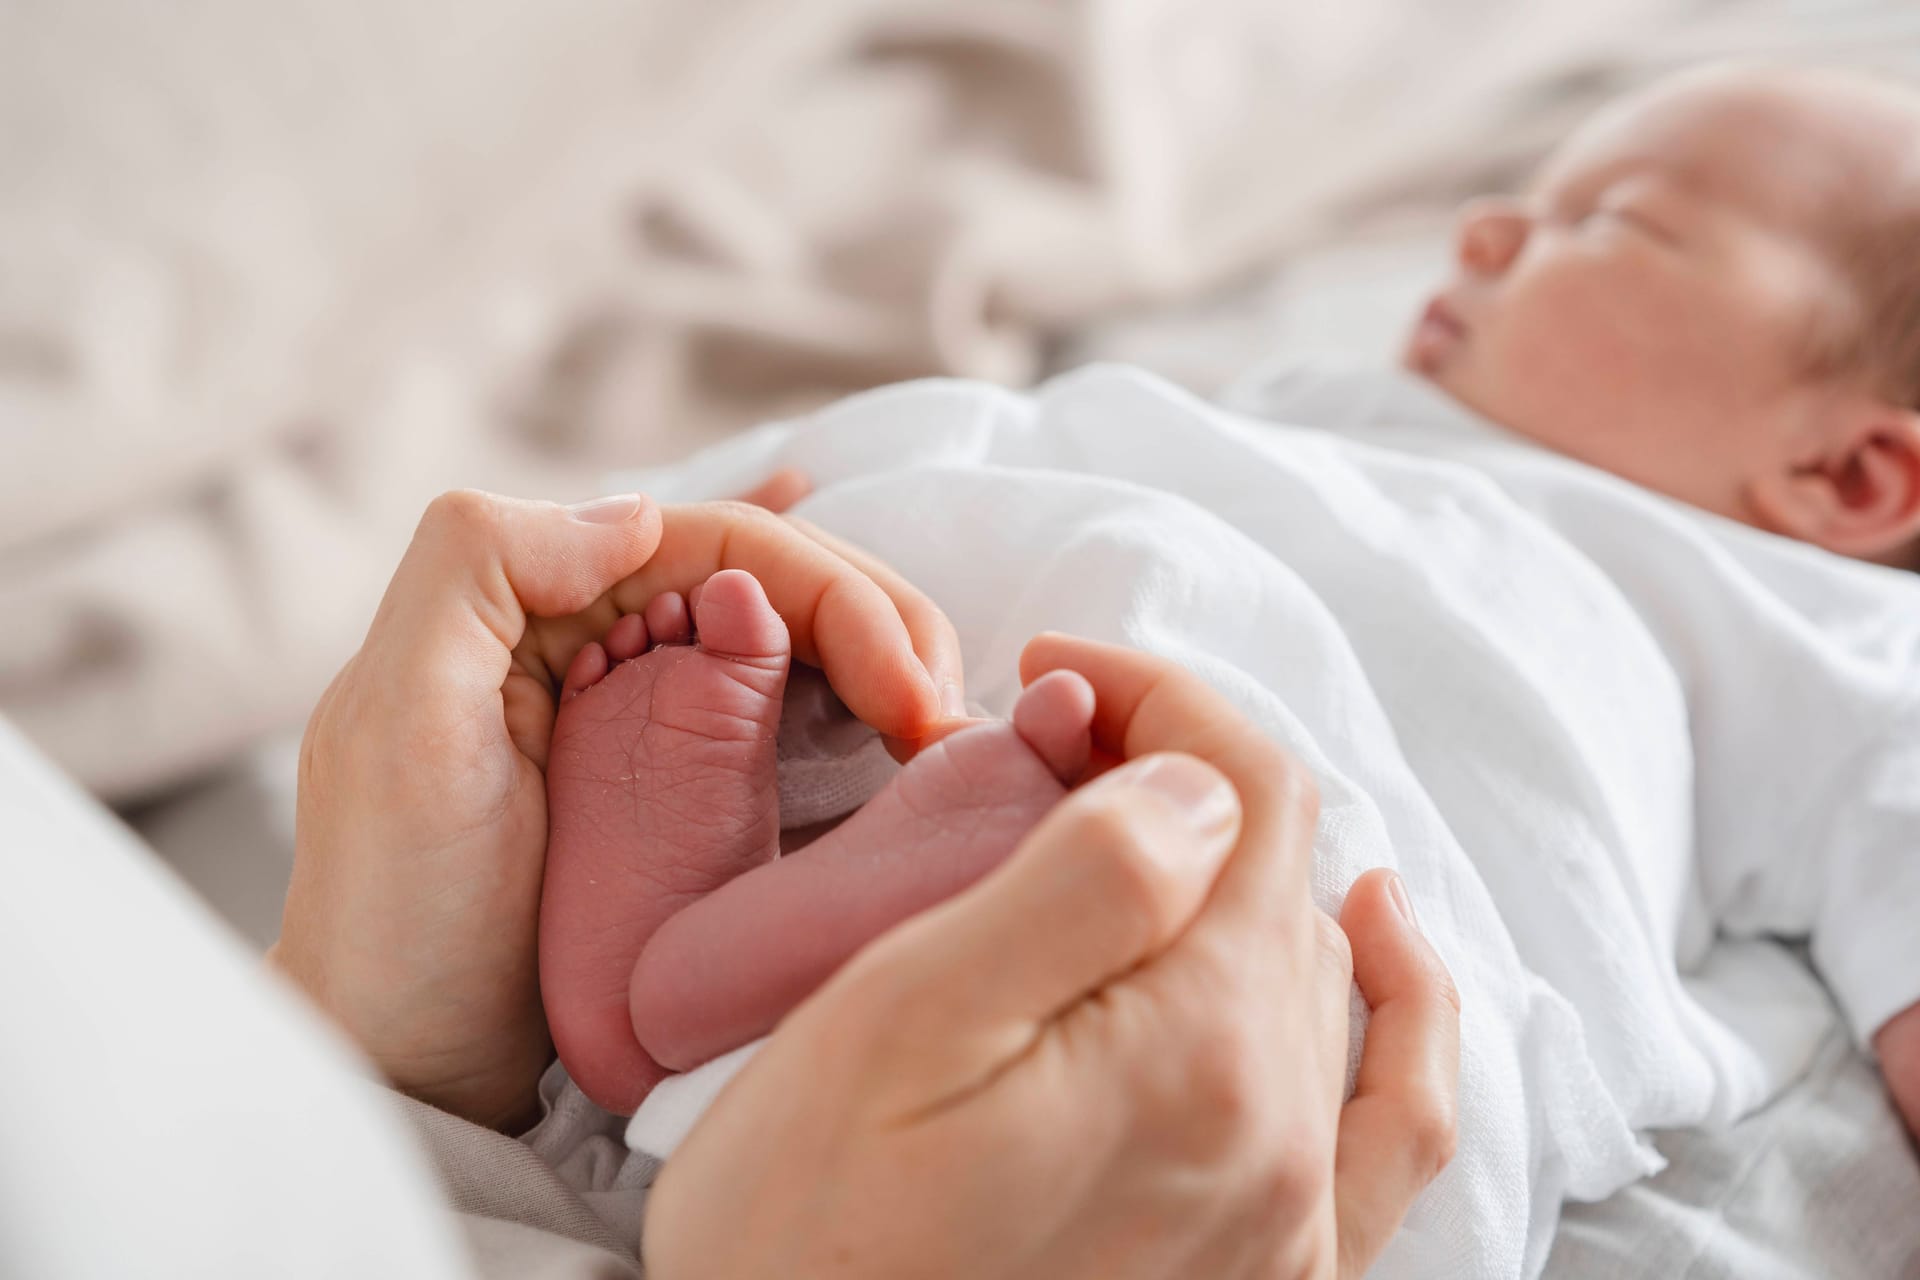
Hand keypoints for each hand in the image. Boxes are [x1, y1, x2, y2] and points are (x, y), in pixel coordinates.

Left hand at [271, 480, 964, 1129]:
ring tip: (939, 719)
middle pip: (771, 578)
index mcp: (533, 599)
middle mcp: (592, 636)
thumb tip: (641, 512)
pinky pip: (774, 702)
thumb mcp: (398, 724)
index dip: (835, 593)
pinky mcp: (669, 786)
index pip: (722, 544)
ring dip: (880, 651)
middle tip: (944, 716)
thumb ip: (479, 566)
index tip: (907, 696)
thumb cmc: (392, 915)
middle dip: (879, 620)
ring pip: (787, 633)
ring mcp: (636, 709)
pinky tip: (895, 675)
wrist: (403, 1064)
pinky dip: (846, 682)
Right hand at [645, 634, 1459, 1278]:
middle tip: (1042, 749)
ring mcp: (1289, 1213)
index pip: (1246, 789)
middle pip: (1276, 869)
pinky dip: (1403, 1010)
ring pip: (1308, 963)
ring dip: (1231, 866)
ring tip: (1115, 827)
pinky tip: (1379, 942)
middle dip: (1173, 771)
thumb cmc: (805, 1238)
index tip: (1049, 671)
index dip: (1155, 696)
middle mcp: (1278, 1128)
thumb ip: (1079, 886)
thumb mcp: (900, 1027)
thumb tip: (1200, 786)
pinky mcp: (1273, 1272)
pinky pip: (1392, 1117)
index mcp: (1199, 1043)